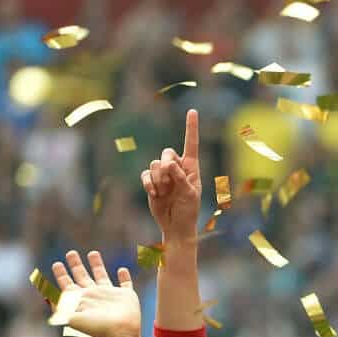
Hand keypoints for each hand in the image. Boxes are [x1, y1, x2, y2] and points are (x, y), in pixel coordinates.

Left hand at [51, 250, 142, 336]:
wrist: (119, 335)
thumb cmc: (96, 328)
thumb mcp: (71, 316)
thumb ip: (59, 306)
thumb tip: (46, 296)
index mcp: (80, 299)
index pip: (67, 284)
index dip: (61, 274)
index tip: (56, 264)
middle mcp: (94, 295)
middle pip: (82, 276)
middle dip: (75, 265)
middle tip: (70, 253)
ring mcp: (110, 296)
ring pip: (102, 276)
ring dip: (97, 265)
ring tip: (92, 253)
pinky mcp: (126, 297)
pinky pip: (126, 285)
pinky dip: (125, 278)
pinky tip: (122, 271)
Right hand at [142, 109, 201, 240]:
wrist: (175, 225)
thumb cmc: (188, 210)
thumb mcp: (190, 194)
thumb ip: (180, 177)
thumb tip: (168, 163)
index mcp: (191, 167)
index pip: (191, 144)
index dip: (191, 128)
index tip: (192, 111)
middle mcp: (177, 167)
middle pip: (166, 153)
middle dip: (166, 166)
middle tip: (170, 182)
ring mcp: (163, 175)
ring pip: (154, 165)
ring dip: (159, 179)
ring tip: (164, 192)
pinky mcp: (151, 182)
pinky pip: (145, 175)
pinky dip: (148, 184)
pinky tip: (154, 194)